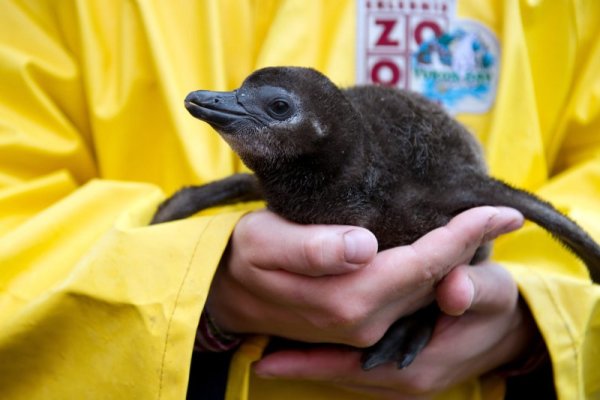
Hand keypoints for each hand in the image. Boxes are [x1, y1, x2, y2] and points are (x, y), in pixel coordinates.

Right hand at [206, 206, 523, 348]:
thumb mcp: (264, 243)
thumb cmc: (245, 256)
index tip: (497, 211)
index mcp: (347, 299)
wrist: (229, 291)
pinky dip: (432, 272)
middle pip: (431, 279)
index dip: (462, 236)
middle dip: (469, 245)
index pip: (420, 264)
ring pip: (425, 291)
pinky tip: (443, 250)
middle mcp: (363, 321)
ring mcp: (364, 328)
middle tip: (499, 212)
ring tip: (479, 225)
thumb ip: (311, 248)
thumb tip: (361, 246)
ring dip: (455, 259)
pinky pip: (409, 296)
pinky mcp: (361, 324)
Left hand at [253, 262, 537, 398]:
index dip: (313, 361)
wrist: (512, 331)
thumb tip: (450, 289)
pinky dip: (332, 363)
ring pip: (348, 376)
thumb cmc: (499, 306)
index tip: (269, 360)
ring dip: (313, 367)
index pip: (357, 365)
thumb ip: (473, 289)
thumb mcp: (494, 291)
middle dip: (303, 368)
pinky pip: (358, 371)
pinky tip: (306, 352)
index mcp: (424, 363)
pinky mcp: (404, 372)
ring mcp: (405, 379)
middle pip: (344, 375)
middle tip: (259, 359)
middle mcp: (408, 379)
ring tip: (271, 359)